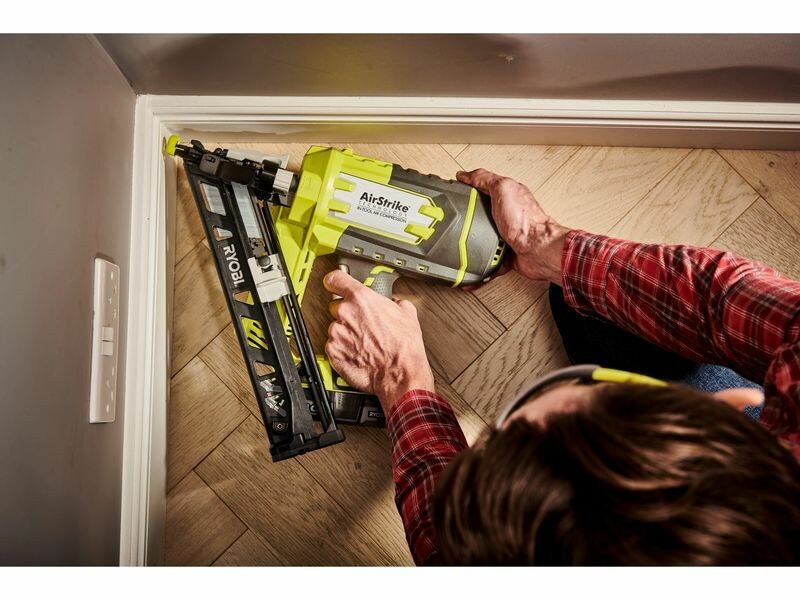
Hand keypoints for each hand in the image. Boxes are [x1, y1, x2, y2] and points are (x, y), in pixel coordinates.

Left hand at [323, 270, 434, 412]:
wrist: (399, 373)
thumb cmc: (403, 347)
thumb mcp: (407, 313)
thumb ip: (394, 301)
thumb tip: (393, 303)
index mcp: (361, 299)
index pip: (335, 279)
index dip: (335, 281)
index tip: (335, 284)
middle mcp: (345, 313)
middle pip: (335, 305)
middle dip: (347, 313)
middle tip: (362, 324)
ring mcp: (337, 333)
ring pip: (335, 327)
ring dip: (346, 333)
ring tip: (364, 342)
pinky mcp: (332, 351)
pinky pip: (333, 345)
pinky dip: (342, 349)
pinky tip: (358, 352)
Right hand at [457, 169, 570, 283]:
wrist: (536, 250)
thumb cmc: (525, 221)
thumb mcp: (502, 189)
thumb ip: (485, 179)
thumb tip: (466, 175)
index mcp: (507, 195)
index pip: (483, 187)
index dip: (468, 187)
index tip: (455, 190)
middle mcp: (506, 214)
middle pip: (480, 212)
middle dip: (467, 216)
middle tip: (456, 217)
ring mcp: (505, 233)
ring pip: (481, 234)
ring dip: (472, 238)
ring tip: (462, 238)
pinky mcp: (503, 252)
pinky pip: (487, 256)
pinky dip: (480, 258)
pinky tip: (472, 256)